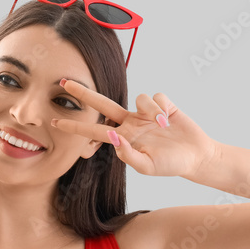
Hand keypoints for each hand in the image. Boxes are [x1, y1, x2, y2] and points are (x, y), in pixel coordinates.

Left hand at [51, 79, 218, 178]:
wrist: (196, 156)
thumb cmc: (170, 165)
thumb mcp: (147, 166)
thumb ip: (128, 154)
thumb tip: (113, 136)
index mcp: (123, 138)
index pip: (93, 131)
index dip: (75, 127)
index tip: (53, 123)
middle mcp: (130, 123)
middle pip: (102, 104)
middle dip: (83, 93)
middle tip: (64, 82)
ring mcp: (145, 113)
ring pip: (139, 98)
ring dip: (151, 110)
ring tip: (163, 126)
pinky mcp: (162, 104)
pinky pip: (156, 97)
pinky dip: (162, 107)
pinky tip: (169, 118)